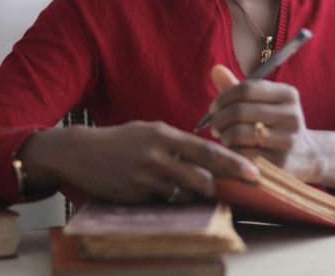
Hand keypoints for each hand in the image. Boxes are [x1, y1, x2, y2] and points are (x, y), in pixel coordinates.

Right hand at [17, 120, 258, 203]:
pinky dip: (168, 199)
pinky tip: (157, 190)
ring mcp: (144, 178)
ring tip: (186, 187)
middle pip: (201, 177)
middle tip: (224, 189)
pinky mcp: (134, 196)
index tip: (254, 173)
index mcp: (163, 134)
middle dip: (216, 186)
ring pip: (184, 194)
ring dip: (192, 194)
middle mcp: (156, 156)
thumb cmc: (121, 140)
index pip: (208, 151)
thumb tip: (208, 156)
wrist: (80, 153)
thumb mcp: (150, 130)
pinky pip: (163, 202)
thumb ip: (177, 142)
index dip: (234, 163)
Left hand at [207, 65, 324, 182]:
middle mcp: (291, 115)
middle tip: (214, 127)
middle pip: (240, 110)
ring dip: (224, 136)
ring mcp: (288, 140)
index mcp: (288, 94)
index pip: (246, 89)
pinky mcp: (280, 162)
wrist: (304, 156)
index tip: (213, 109)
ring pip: (238, 133)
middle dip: (219, 119)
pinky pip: (243, 154)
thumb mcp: (262, 103)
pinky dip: (232, 153)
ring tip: (225, 139)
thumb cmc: (275, 124)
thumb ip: (238, 88)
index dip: (223, 98)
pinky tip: (234, 152)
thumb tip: (215, 69)